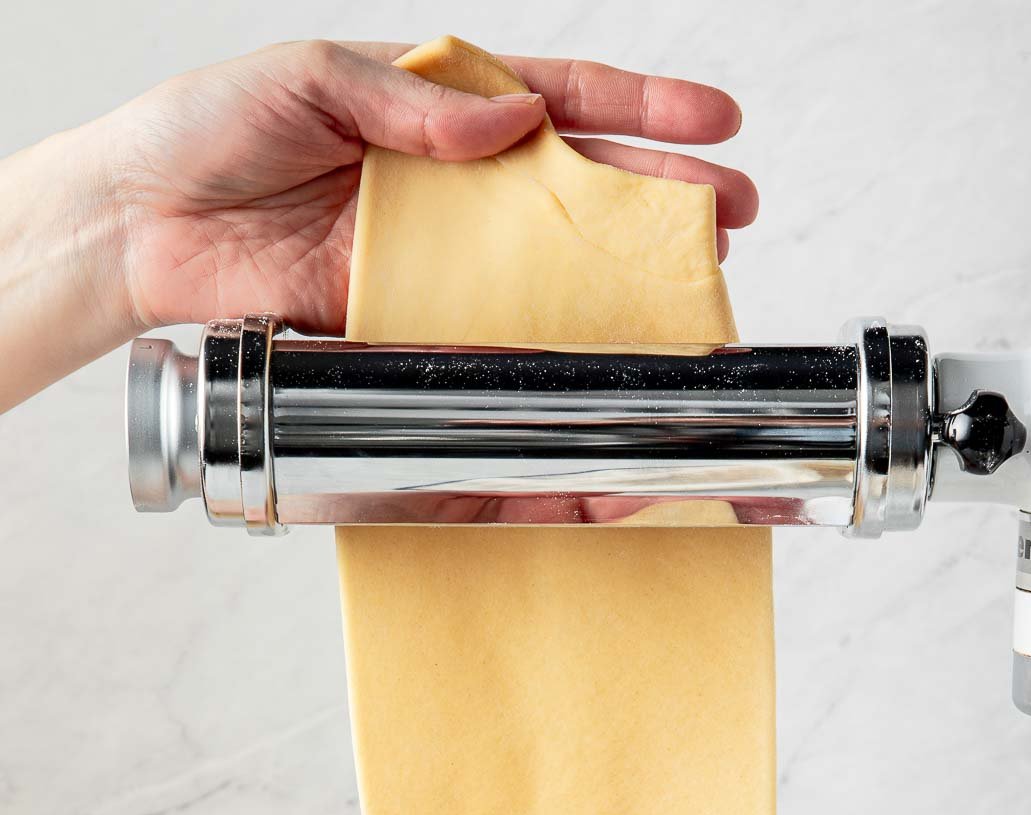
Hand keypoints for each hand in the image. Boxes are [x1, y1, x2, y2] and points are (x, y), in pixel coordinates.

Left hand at [108, 41, 758, 336]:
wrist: (140, 224)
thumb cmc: (206, 131)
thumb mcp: (309, 81)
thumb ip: (413, 107)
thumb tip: (515, 120)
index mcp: (435, 109)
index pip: (560, 98)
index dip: (641, 106)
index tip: (716, 119)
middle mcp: (448, 185)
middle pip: (577, 188)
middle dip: (661, 197)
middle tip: (732, 214)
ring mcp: (432, 259)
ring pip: (547, 270)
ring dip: (620, 281)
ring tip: (691, 289)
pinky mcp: (401, 322)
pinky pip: (483, 339)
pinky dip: (539, 353)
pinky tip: (593, 358)